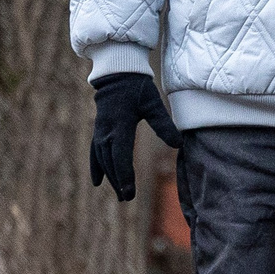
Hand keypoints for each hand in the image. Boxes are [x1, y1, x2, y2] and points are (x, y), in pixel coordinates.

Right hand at [89, 72, 181, 200]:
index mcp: (120, 126)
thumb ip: (164, 124)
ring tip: (120, 194)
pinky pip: (95, 153)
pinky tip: (98, 182)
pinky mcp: (99, 131)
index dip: (125, 176)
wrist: (117, 74)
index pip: (121, 157)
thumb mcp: (153, 104)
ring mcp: (100, 132)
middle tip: (127, 199)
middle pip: (111, 162)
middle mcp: (107, 132)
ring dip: (110, 177)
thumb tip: (179, 144)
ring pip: (103, 159)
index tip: (129, 193)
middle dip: (118, 181)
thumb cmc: (138, 88)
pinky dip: (96, 167)